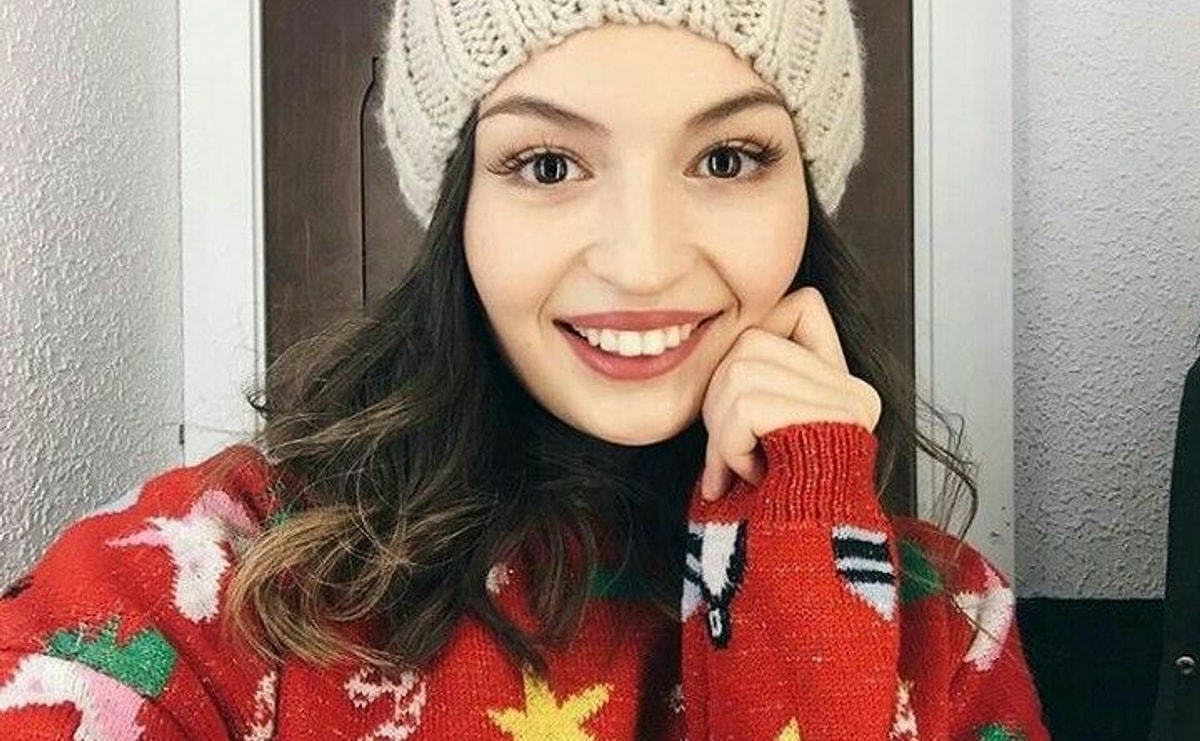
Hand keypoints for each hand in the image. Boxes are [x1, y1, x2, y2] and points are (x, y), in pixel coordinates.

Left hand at [698, 287, 881, 500]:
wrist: (796, 565)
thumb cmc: (766, 508)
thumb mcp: (757, 438)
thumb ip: (754, 386)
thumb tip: (709, 339)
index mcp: (844, 386)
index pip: (801, 305)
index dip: (759, 341)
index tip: (750, 411)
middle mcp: (855, 389)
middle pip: (751, 342)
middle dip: (719, 400)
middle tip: (732, 456)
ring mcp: (848, 403)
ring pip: (740, 372)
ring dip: (722, 430)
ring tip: (743, 469)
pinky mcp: (831, 421)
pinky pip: (746, 407)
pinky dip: (731, 445)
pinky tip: (753, 477)